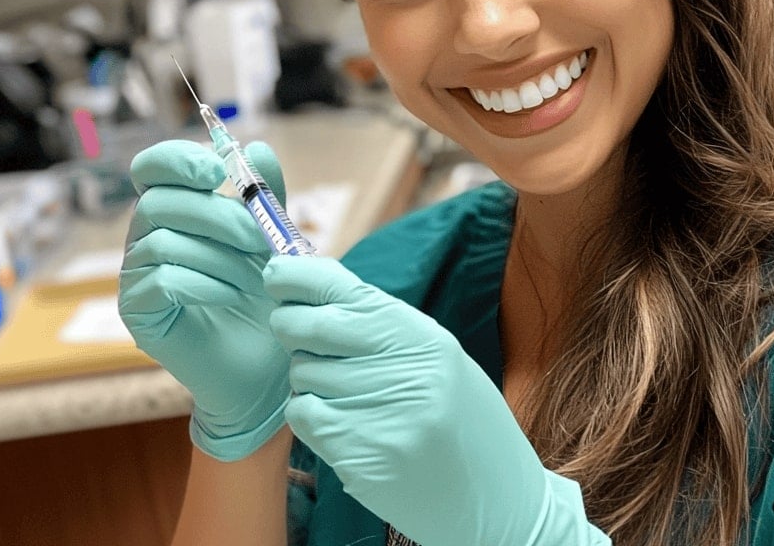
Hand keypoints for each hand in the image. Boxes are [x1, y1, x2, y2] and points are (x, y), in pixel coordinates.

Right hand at [119, 139, 290, 461]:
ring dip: (218, 256)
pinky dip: (203, 283)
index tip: (215, 169)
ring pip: (163, 241)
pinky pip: (160, 281)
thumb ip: (264, 195)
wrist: (266, 364)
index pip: (152, 168)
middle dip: (217, 216)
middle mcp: (146, 237)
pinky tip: (230, 296)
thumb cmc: (265, 297)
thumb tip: (258, 147)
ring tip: (251, 279)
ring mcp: (135, 276)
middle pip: (159, 202)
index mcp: (175, 211)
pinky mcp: (138, 313)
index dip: (176, 159)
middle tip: (259, 240)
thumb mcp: (272, 237)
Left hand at [264, 256, 608, 545]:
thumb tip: (319, 293)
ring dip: (308, 379)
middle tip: (294, 331)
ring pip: (303, 374)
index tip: (275, 272)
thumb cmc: (465, 425)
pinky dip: (309, 415)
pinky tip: (339, 423)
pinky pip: (303, 416)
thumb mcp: (440, 361)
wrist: (498, 500)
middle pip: (314, 329)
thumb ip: (386, 328)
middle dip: (292, 326)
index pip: (348, 291)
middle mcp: (406, 371)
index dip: (302, 277)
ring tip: (345, 394)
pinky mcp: (360, 456)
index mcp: (426, 339)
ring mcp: (381, 416)